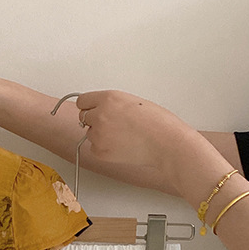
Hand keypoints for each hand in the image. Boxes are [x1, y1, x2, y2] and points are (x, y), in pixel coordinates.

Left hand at [75, 90, 198, 175]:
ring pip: (89, 133)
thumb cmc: (158, 122)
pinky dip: (104, 149)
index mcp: (108, 98)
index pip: (82, 101)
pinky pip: (94, 148)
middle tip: (114, 125)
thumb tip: (100, 108)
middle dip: (95, 120)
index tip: (92, 110)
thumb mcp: (132, 101)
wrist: (165, 143)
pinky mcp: (100, 151)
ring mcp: (98, 134)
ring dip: (100, 135)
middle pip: (83, 117)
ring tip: (122, 136)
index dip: (89, 106)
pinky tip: (121, 146)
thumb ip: (112, 103)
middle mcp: (100, 114)